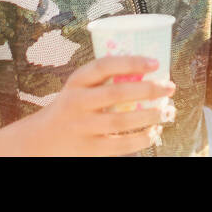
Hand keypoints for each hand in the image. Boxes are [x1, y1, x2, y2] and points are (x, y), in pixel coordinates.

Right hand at [22, 55, 175, 155]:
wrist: (42, 139)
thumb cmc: (73, 106)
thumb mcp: (79, 87)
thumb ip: (105, 79)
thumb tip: (152, 71)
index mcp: (76, 81)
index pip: (104, 66)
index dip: (131, 62)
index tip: (156, 63)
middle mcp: (76, 103)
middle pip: (117, 94)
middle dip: (148, 89)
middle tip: (170, 87)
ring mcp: (82, 128)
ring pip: (121, 122)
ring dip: (149, 116)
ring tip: (166, 111)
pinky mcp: (88, 149)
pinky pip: (120, 145)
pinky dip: (142, 139)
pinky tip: (155, 132)